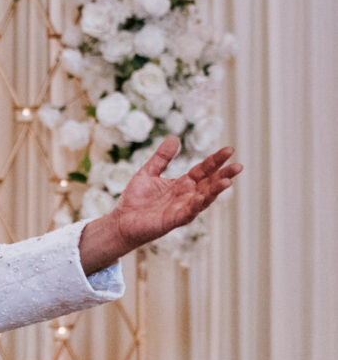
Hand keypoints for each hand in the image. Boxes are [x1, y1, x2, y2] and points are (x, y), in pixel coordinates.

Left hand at [108, 137, 241, 249]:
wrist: (121, 221)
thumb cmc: (135, 200)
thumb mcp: (148, 173)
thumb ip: (161, 158)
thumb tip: (173, 138)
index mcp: (183, 184)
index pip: (204, 170)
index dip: (216, 160)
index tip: (230, 149)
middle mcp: (187, 196)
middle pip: (209, 184)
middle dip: (224, 175)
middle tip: (239, 166)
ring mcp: (182, 209)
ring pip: (203, 199)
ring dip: (215, 191)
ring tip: (227, 181)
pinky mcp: (173, 220)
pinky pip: (187, 213)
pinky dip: (195, 205)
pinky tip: (202, 197)